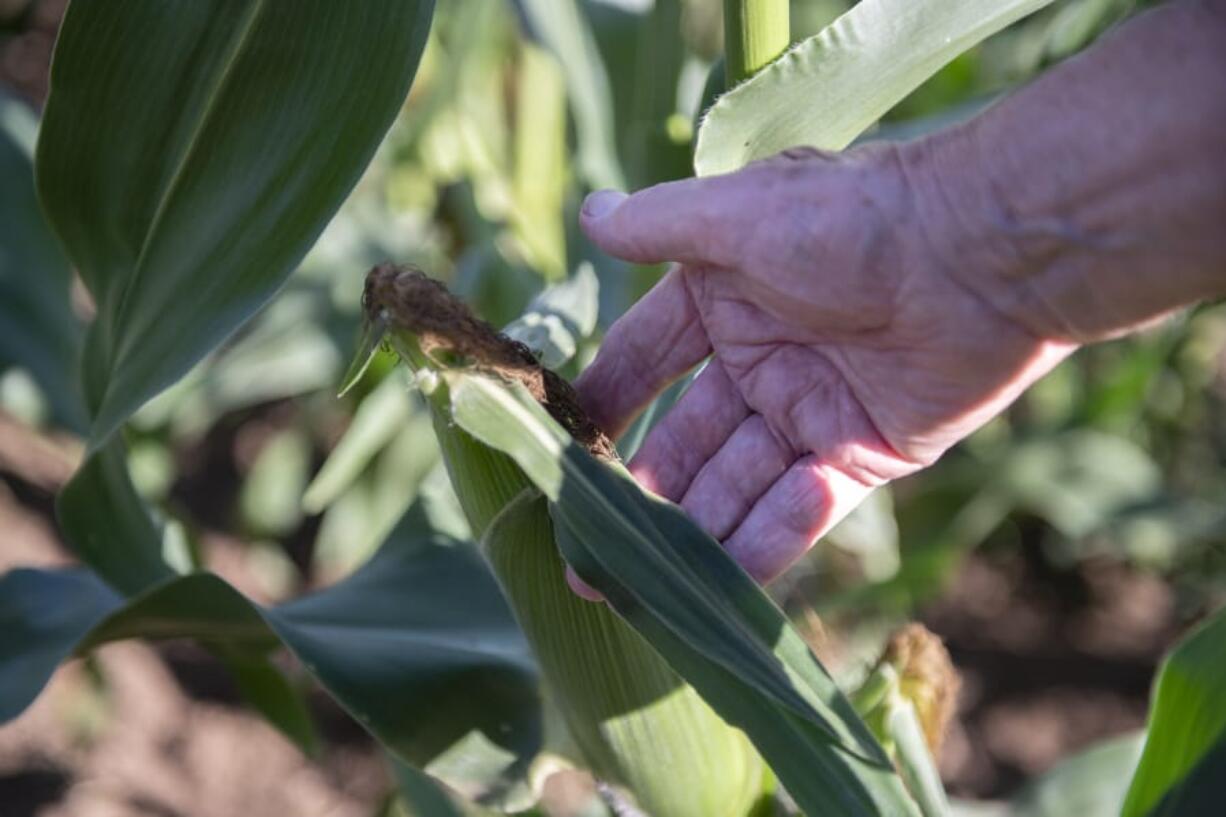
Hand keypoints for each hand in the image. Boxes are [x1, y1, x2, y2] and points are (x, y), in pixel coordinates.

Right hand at [569, 144, 1073, 596]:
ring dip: (694, 532)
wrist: (984, 256)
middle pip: (687, 438)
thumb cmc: (855, 221)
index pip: (647, 359)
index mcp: (725, 299)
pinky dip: (767, 538)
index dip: (604, 401)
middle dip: (640, 493)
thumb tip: (591, 214)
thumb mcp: (741, 216)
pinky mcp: (862, 454)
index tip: (558, 450)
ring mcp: (810, 411)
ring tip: (640, 588)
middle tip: (590, 559)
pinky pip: (802, 507)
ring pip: (737, 483)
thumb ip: (662, 224)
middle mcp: (760, 359)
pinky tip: (725, 576)